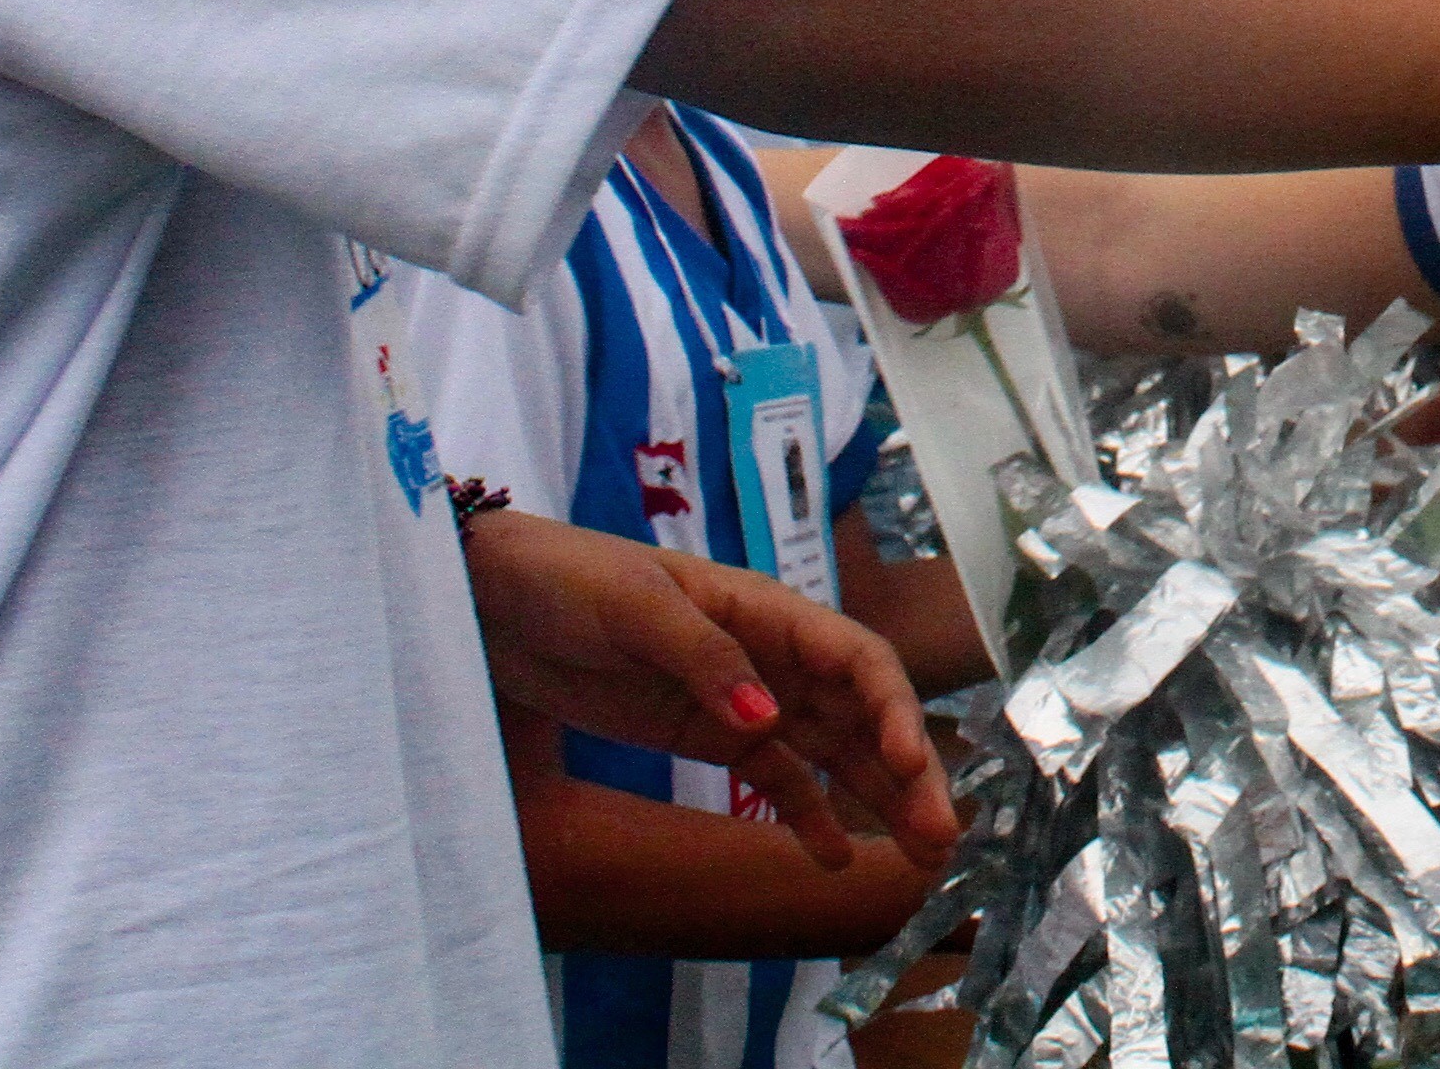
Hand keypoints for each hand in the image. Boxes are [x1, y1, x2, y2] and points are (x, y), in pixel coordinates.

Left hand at [459, 504, 958, 869]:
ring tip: (919, 856)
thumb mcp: (634, 608)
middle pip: (860, 714)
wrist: (498, 600)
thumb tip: (766, 721)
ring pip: (831, 750)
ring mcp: (744, 696)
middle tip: (940, 839)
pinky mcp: (708, 732)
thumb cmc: (569, 580)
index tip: (911, 766)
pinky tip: (831, 858)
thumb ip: (704, 659)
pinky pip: (774, 777)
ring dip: (877, 798)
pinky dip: (806, 814)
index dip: (893, 711)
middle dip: (908, 773)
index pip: (856, 659)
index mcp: (766, 610)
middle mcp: (773, 655)